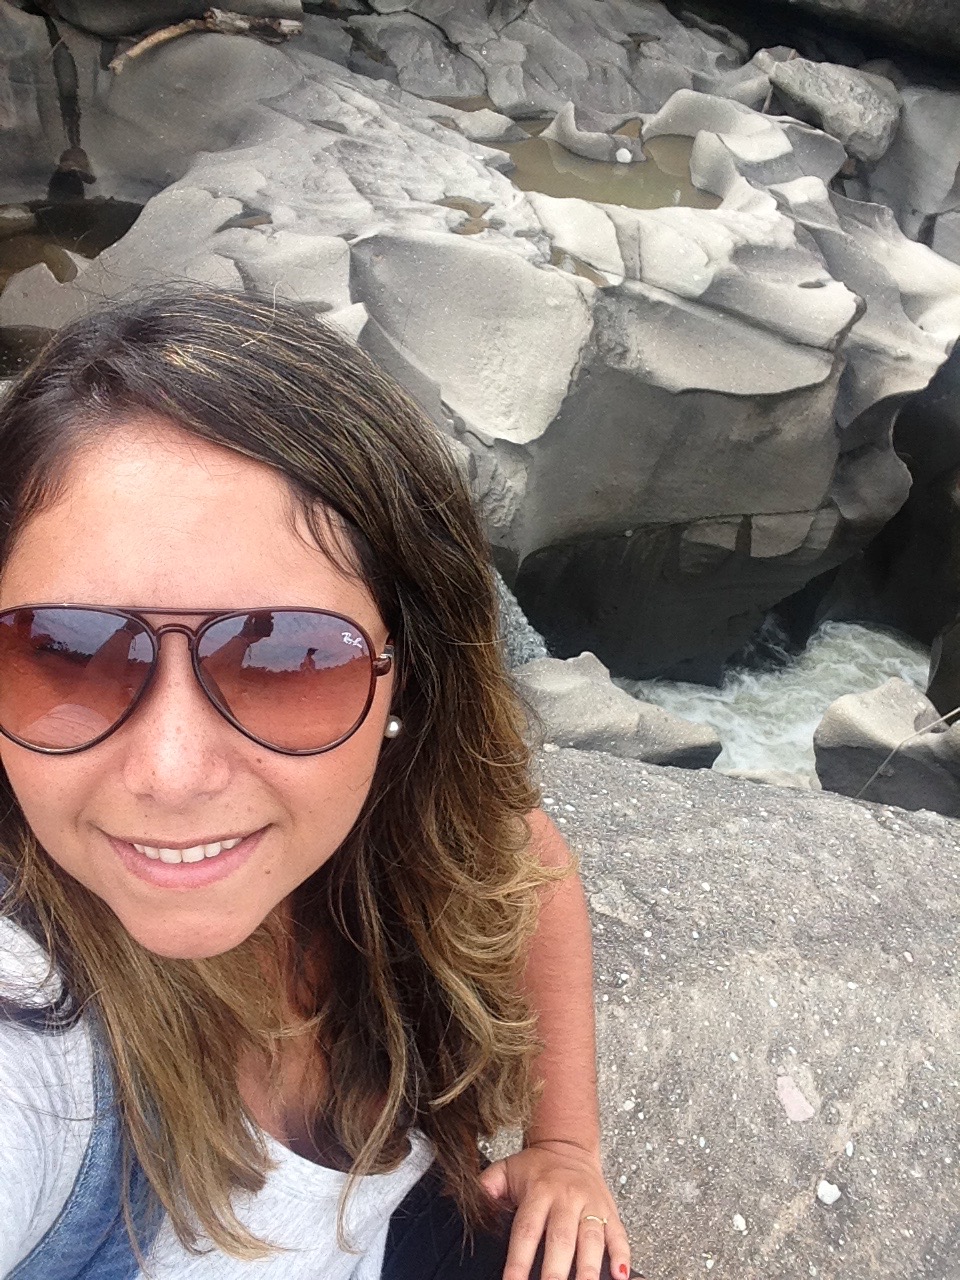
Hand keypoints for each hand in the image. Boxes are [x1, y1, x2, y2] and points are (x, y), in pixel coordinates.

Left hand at [479, 1139, 632, 1279]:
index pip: (526, 1231)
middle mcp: (566, 1198)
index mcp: (539, 1191)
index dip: (518, 1262)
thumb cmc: (535, 1167)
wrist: (569, 1145)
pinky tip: (620, 1276)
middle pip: (561, 1240)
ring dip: (588, 1270)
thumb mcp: (506, 1169)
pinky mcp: (611, 1211)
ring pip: (592, 1240)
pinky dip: (621, 1256)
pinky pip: (619, 1235)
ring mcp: (591, 1205)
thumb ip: (487, 1187)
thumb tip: (470, 1203)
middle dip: (555, 1273)